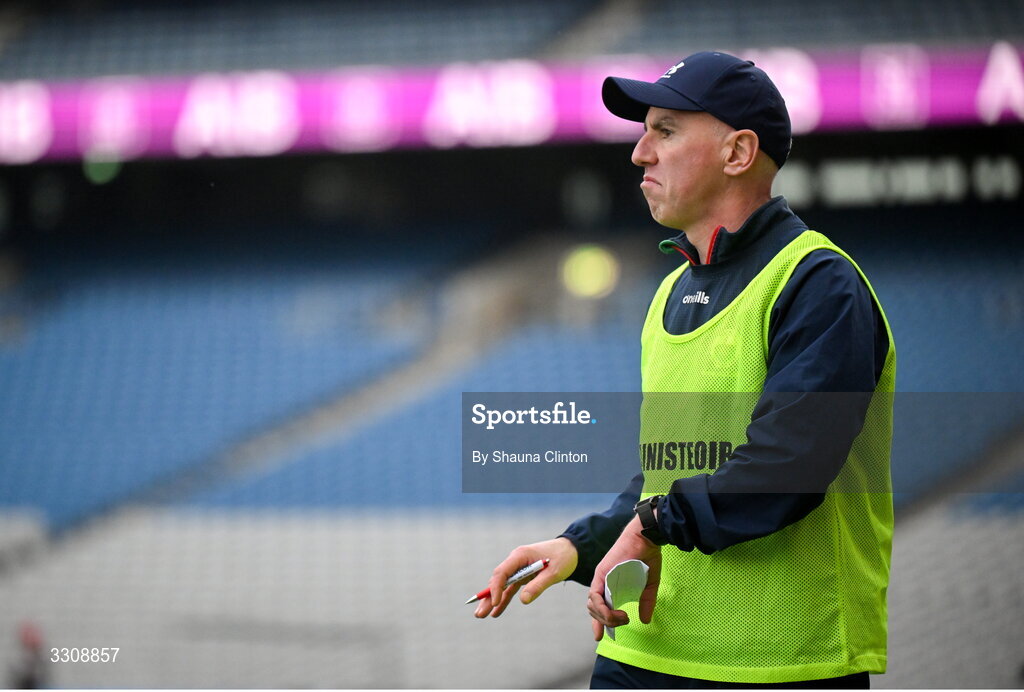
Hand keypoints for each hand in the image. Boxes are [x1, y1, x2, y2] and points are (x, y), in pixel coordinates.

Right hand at [473, 537, 577, 617]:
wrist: (571, 550)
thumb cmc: (563, 558)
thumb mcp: (553, 573)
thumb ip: (538, 586)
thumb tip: (523, 600)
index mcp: (520, 555)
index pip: (502, 572)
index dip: (495, 588)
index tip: (494, 602)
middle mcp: (515, 561)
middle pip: (497, 580)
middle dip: (487, 597)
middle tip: (479, 613)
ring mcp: (518, 569)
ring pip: (501, 586)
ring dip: (492, 600)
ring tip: (481, 615)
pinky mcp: (523, 576)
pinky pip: (510, 589)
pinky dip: (503, 600)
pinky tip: (496, 612)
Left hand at [587, 515, 661, 640]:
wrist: (646, 538)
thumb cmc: (647, 557)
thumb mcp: (649, 585)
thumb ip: (646, 602)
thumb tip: (645, 620)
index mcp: (610, 584)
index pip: (598, 606)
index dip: (598, 622)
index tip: (600, 636)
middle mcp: (602, 582)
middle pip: (593, 609)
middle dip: (604, 622)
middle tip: (622, 622)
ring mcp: (600, 577)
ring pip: (592, 605)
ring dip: (605, 617)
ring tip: (622, 618)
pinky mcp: (601, 573)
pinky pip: (595, 596)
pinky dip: (603, 609)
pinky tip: (617, 613)